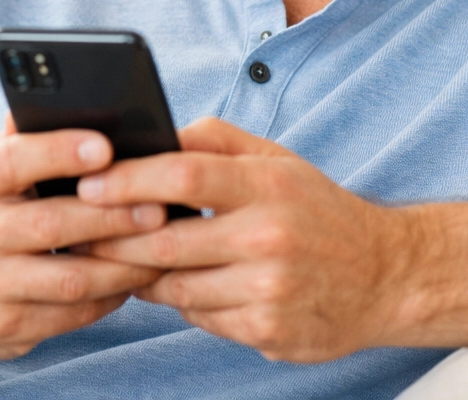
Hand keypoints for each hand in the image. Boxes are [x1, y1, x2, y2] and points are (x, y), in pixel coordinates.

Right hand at [0, 116, 165, 360]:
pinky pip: (73, 314)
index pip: (14, 160)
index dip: (60, 152)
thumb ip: (32, 130)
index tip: (106, 148)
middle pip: (51, 224)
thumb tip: (78, 93)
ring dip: (124, 264)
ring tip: (164, 245)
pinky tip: (140, 276)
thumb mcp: (0, 165)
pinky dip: (113, 295)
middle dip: (112, 216)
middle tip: (161, 207)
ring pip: (70, 279)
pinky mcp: (8, 327)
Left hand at [80, 118, 416, 361]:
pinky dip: (183, 301)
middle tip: (84, 231)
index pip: (184, 176)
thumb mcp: (278, 160)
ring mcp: (268, 290)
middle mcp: (268, 237)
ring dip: (144, 273)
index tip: (89, 183)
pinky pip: (200, 318)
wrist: (384, 275)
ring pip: (175, 287)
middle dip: (115, 237)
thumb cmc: (319, 209)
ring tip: (127, 257)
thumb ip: (217, 141)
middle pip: (167, 238)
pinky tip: (186, 284)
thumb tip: (159, 135)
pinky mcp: (267, 332)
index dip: (128, 179)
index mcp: (268, 184)